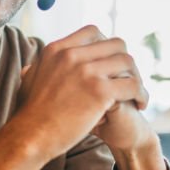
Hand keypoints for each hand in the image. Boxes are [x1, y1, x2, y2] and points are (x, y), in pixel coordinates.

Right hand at [13, 25, 148, 160]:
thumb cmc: (29, 116)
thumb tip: (31, 68)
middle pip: (115, 44)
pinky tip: (139, 105)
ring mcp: (86, 71)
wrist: (30, 136)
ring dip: (136, 77)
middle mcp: (72, 55)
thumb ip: (36, 70)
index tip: (110, 64)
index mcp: (56, 49)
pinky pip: (132, 85)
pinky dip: (140, 94)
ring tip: (137, 94)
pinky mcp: (99, 90)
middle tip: (128, 79)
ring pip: (127, 62)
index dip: (106, 46)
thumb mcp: (28, 82)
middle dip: (126, 61)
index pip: (93, 32)